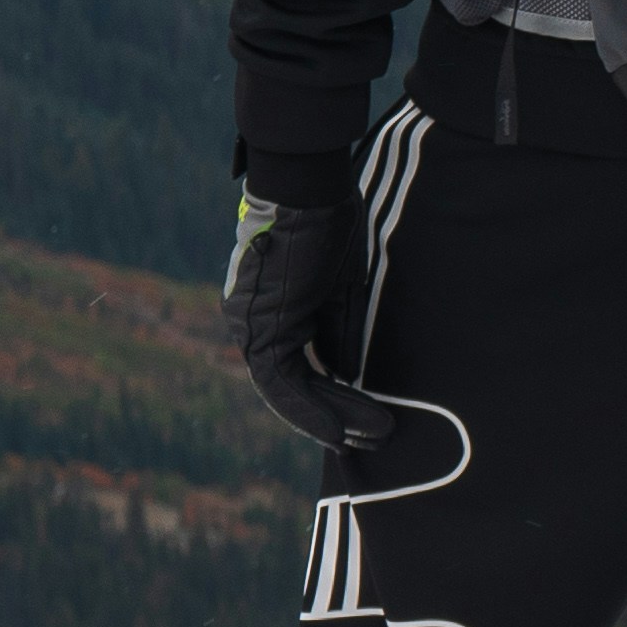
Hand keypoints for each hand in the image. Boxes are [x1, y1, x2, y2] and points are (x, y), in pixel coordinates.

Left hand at [222, 181, 423, 469]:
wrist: (307, 190)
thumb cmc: (327, 225)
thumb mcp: (342, 289)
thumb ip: (338, 333)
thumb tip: (345, 373)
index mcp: (270, 311)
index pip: (298, 367)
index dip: (328, 398)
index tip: (362, 420)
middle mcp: (251, 323)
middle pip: (293, 385)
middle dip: (335, 415)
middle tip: (374, 436)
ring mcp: (251, 327)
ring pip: (288, 391)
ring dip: (332, 417)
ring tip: (375, 435)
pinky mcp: (259, 329)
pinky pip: (283, 384)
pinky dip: (312, 411)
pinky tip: (342, 431)